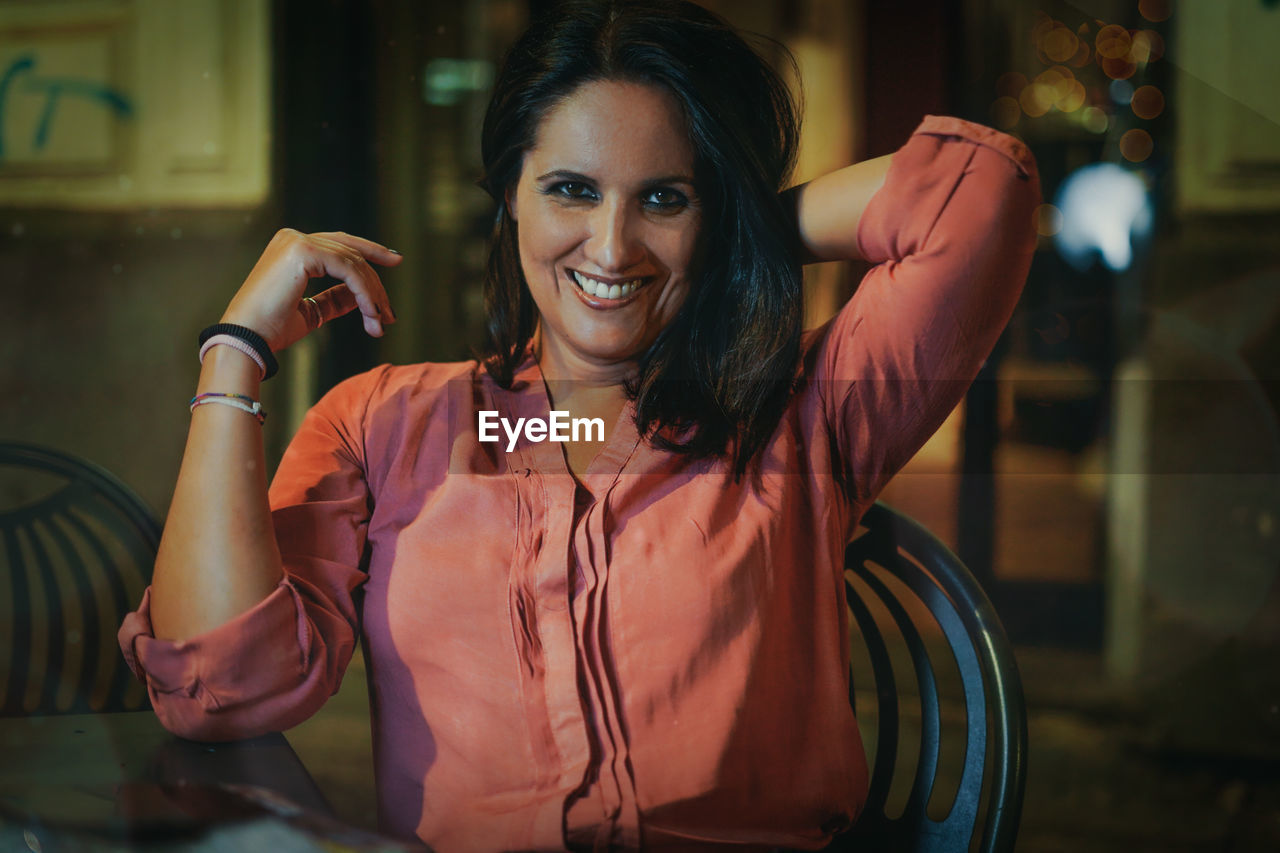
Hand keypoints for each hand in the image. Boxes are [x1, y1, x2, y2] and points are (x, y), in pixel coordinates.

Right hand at [220, 229, 400, 351]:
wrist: (248, 338)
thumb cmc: (272, 329)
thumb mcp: (312, 311)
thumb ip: (336, 298)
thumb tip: (362, 296)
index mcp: (291, 247)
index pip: (340, 244)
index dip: (370, 251)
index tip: (396, 260)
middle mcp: (293, 237)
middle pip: (351, 252)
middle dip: (375, 283)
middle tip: (390, 313)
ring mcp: (297, 241)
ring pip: (353, 262)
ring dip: (372, 295)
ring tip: (381, 322)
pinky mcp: (303, 252)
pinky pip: (348, 270)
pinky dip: (364, 294)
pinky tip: (371, 315)